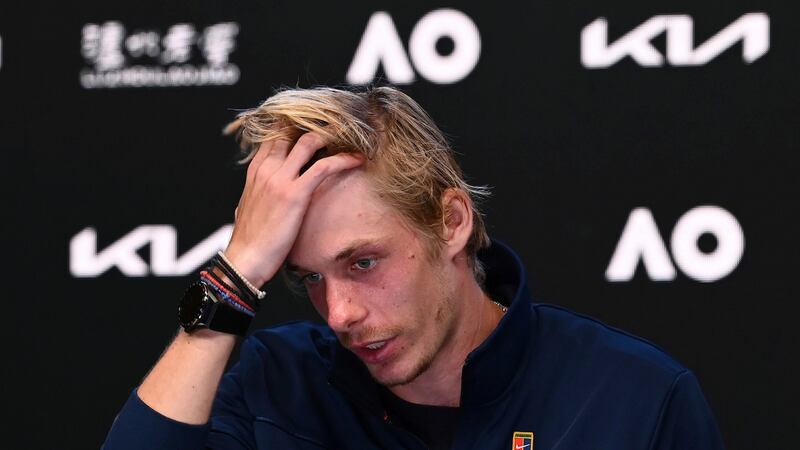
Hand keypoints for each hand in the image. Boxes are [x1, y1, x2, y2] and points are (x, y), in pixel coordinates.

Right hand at [223, 133, 362, 285]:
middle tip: (339, 130)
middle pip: (292, 130)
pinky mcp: (295, 193)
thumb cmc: (250, 239)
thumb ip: (258, 191)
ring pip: (310, 141)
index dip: (298, 128)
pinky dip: (344, 159)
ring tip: (351, 140)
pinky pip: (324, 166)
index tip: (319, 129)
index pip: (276, 134)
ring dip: (333, 138)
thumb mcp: (248, 206)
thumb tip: (264, 192)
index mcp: (256, 170)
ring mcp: (280, 178)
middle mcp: (267, 168)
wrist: (244, 259)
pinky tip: (357, 159)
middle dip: (317, 126)